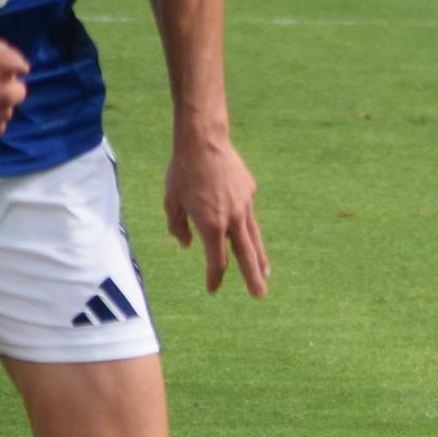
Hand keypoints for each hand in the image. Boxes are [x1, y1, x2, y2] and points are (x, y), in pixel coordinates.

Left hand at [165, 131, 268, 297]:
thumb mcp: (171, 202)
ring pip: (254, 237)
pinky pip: (247, 213)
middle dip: (253, 278)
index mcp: (211, 225)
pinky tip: (241, 225)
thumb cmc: (182, 172)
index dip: (214, 278)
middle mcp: (232, 219)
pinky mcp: (249, 191)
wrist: (204, 141)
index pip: (217, 261)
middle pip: (245, 256)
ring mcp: (244, 205)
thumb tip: (186, 245)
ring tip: (266, 272)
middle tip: (259, 295)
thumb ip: (178, 227)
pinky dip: (245, 224)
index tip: (212, 289)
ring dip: (259, 257)